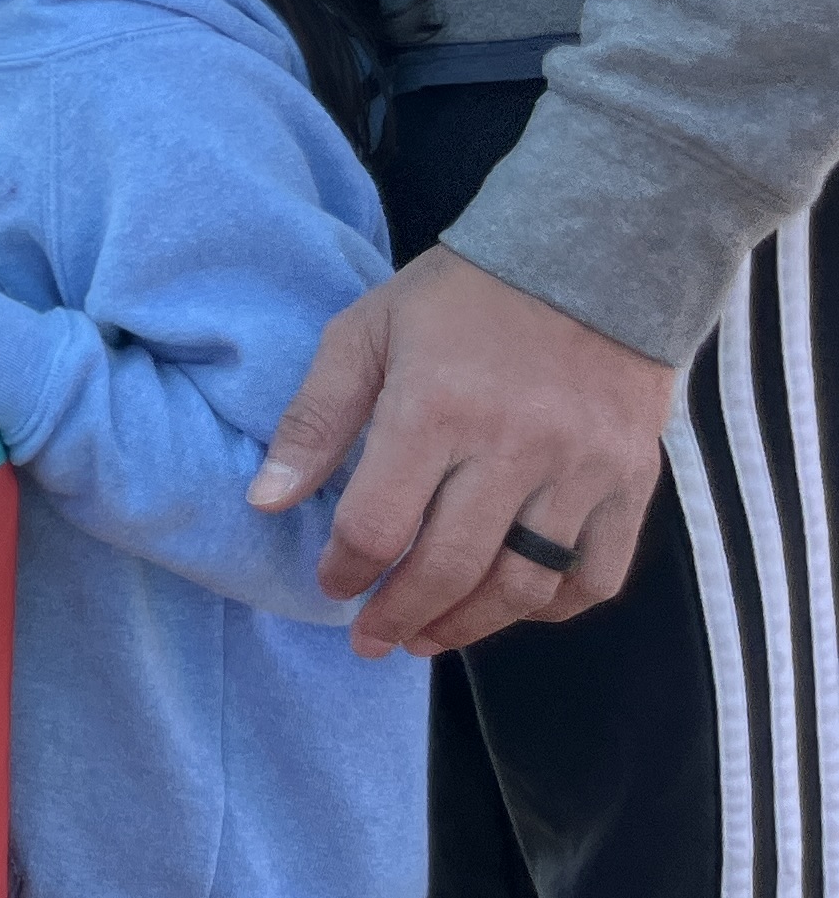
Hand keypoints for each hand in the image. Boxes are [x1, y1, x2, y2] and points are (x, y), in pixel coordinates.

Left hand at [257, 246, 677, 657]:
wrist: (592, 259)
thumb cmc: (460, 298)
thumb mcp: (365, 333)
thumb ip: (313, 419)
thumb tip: (264, 501)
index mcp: (435, 408)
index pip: (379, 524)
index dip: (346, 569)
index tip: (331, 583)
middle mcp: (513, 447)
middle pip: (450, 567)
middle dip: (398, 615)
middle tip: (369, 638)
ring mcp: (581, 469)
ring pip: (523, 585)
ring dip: (468, 625)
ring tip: (426, 637)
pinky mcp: (633, 480)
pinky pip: (596, 575)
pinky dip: (552, 608)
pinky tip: (509, 609)